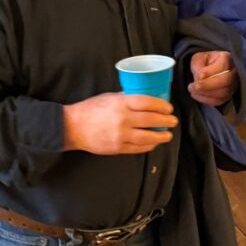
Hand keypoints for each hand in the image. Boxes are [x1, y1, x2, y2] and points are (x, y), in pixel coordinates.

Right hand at [62, 92, 176, 154]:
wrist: (72, 127)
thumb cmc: (91, 109)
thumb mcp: (109, 97)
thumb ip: (126, 98)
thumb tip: (145, 98)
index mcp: (121, 103)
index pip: (147, 102)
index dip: (161, 106)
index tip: (169, 108)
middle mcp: (122, 119)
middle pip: (151, 119)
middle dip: (166, 121)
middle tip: (173, 121)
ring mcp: (120, 135)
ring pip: (147, 136)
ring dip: (161, 136)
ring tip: (168, 135)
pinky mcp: (117, 148)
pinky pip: (138, 148)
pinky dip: (148, 145)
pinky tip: (154, 143)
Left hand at [189, 50, 238, 105]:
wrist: (207, 69)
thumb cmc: (203, 62)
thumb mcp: (198, 58)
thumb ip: (198, 66)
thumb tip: (201, 78)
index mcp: (227, 58)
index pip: (222, 67)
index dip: (207, 74)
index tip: (194, 78)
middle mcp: (234, 71)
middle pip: (226, 81)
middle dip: (207, 86)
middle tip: (192, 87)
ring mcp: (234, 84)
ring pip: (223, 93)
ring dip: (205, 94)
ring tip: (193, 91)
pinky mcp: (229, 95)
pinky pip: (220, 101)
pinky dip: (207, 100)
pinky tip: (198, 95)